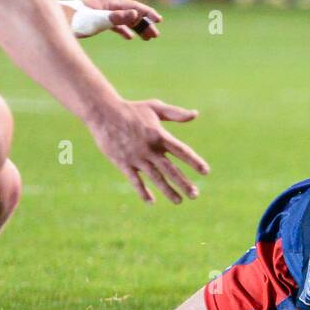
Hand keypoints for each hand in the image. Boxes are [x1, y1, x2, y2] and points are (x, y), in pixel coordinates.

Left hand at [75, 0, 162, 38]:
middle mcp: (108, 6)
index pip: (134, 7)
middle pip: (132, 13)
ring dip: (137, 28)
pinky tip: (130, 38)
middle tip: (155, 35)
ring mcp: (102, 13)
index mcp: (110, 2)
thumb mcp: (99, 20)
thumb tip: (137, 15)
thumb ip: (118, 17)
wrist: (56, 24)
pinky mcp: (97, 21)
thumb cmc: (76, 21)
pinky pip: (116, 25)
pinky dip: (124, 30)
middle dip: (144, 24)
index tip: (159, 21)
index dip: (147, 13)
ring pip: (125, 20)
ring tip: (148, 38)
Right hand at [89, 98, 209, 203]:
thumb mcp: (155, 107)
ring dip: (168, 191)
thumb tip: (195, 114)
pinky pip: (135, 181)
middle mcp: (150, 149)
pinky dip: (143, 192)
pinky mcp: (123, 163)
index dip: (194, 161)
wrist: (103, 112)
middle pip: (171, 169)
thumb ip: (176, 113)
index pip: (182, 151)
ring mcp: (137, 157)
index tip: (205, 172)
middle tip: (195, 195)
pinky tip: (151, 202)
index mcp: (160, 135)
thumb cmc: (131, 109)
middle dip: (184, 183)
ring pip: (156, 178)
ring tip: (179, 201)